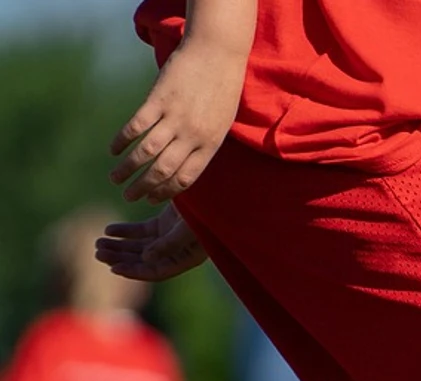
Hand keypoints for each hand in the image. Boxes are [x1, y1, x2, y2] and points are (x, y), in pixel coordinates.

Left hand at [95, 205, 207, 281]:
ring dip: (119, 245)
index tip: (113, 268)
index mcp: (184, 258)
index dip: (134, 272)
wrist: (211, 192)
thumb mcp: (187, 230)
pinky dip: (125, 231)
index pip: (156, 272)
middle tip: (98, 252)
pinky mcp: (164, 224)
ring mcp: (169, 238)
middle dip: (120, 257)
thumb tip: (146, 259)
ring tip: (98, 243)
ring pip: (139, 246)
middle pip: (143, 261)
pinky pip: (140, 231)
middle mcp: (176, 251)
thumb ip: (168, 245)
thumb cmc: (204, 213)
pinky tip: (109, 230)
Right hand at [109, 36, 244, 202]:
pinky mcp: (158, 99)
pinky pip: (136, 126)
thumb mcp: (221, 122)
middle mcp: (192, 135)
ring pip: (146, 152)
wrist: (217, 53)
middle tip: (128, 197)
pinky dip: (122, 140)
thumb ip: (203, 142)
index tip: (151, 200)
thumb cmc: (221, 88)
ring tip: (114, 179)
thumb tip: (184, 161)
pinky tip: (113, 149)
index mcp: (210, 145)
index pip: (185, 178)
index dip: (165, 192)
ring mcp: (175, 118)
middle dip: (143, 188)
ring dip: (127, 169)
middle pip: (162, 171)